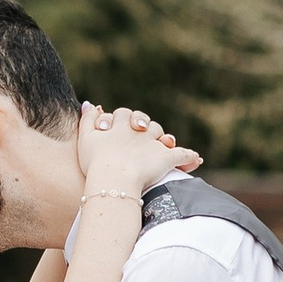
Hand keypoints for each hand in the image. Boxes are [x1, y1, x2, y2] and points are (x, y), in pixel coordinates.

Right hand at [76, 102, 200, 196]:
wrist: (114, 178)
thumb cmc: (96, 161)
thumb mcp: (86, 138)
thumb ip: (87, 120)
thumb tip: (89, 103)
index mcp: (120, 125)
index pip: (123, 115)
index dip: (122, 120)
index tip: (117, 129)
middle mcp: (139, 131)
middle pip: (144, 121)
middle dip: (142, 124)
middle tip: (140, 130)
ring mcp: (154, 144)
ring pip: (161, 135)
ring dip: (162, 139)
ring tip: (165, 145)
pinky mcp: (166, 158)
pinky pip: (182, 155)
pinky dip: (189, 157)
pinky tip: (196, 159)